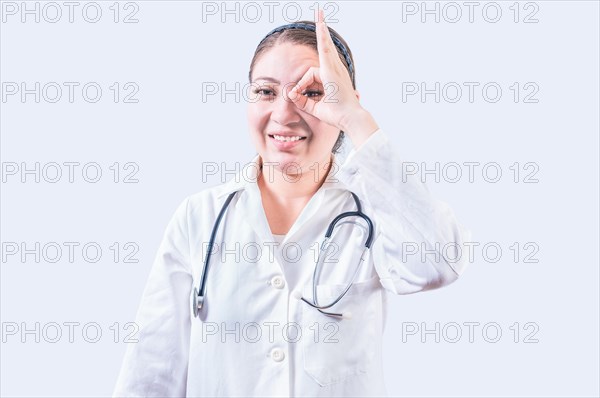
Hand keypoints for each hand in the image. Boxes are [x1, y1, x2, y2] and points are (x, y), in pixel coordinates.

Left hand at [288, 9, 378, 145]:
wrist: (350, 119)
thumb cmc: (337, 116)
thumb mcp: (315, 109)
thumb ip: (302, 102)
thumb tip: (290, 94)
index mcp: (332, 78)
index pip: (311, 76)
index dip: (301, 86)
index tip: (296, 96)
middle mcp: (335, 70)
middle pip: (324, 49)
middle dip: (322, 32)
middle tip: (319, 13)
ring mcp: (334, 69)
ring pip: (325, 46)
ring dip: (322, 29)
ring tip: (319, 12)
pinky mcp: (331, 70)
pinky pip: (325, 50)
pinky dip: (323, 37)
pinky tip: (320, 24)